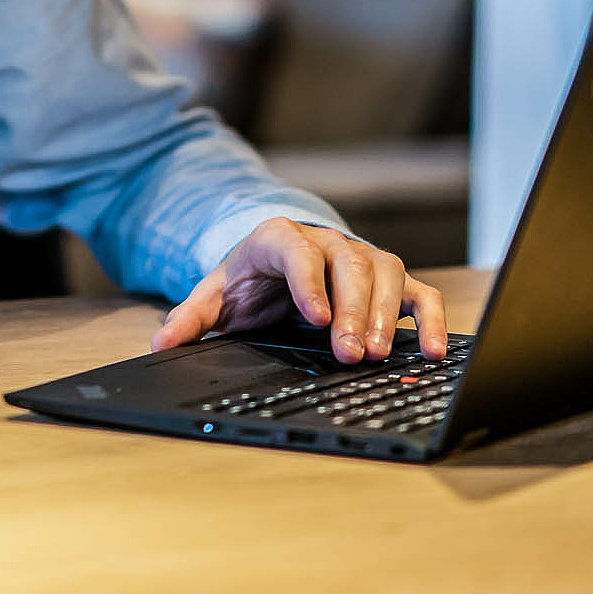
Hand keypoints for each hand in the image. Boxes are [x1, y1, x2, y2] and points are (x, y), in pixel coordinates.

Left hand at [149, 217, 448, 363]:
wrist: (275, 264)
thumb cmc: (248, 282)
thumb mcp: (215, 296)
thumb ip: (190, 319)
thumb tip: (160, 345)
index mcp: (278, 239)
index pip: (297, 251)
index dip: (309, 282)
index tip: (317, 318)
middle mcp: (325, 242)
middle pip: (347, 265)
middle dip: (352, 310)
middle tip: (350, 352)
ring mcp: (361, 258)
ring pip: (384, 273)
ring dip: (386, 314)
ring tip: (380, 353)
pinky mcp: (389, 281)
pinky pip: (417, 292)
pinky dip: (429, 317)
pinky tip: (432, 350)